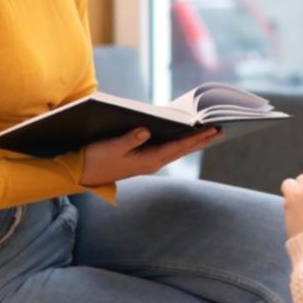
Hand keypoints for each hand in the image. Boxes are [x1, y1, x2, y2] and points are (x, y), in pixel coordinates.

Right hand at [79, 126, 219, 185]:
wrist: (82, 174)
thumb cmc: (96, 159)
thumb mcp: (111, 147)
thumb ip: (129, 139)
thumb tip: (146, 129)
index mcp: (148, 160)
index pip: (178, 147)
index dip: (196, 137)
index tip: (213, 129)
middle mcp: (151, 162)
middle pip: (182, 150)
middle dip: (201, 139)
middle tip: (221, 129)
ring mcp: (147, 162)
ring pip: (176, 150)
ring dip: (192, 141)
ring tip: (208, 132)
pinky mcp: (141, 159)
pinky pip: (166, 149)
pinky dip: (178, 142)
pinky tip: (183, 135)